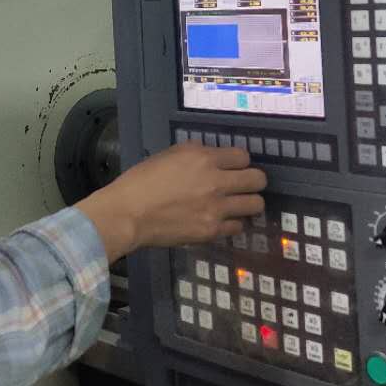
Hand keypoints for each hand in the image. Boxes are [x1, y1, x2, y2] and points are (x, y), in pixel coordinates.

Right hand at [75, 143, 266, 262]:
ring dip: (247, 203)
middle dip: (252, 181)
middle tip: (242, 186)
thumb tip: (212, 158)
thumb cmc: (141, 180)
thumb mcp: (168, 155)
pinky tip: (220, 220)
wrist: (128, 214)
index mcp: (204, 158)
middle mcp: (216, 182)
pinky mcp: (212, 231)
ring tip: (235, 205)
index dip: (239, 162)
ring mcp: (217, 209)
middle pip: (258, 180)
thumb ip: (195, 154)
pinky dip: (231, 223)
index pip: (243, 157)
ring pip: (255, 205)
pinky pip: (238, 227)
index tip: (232, 168)